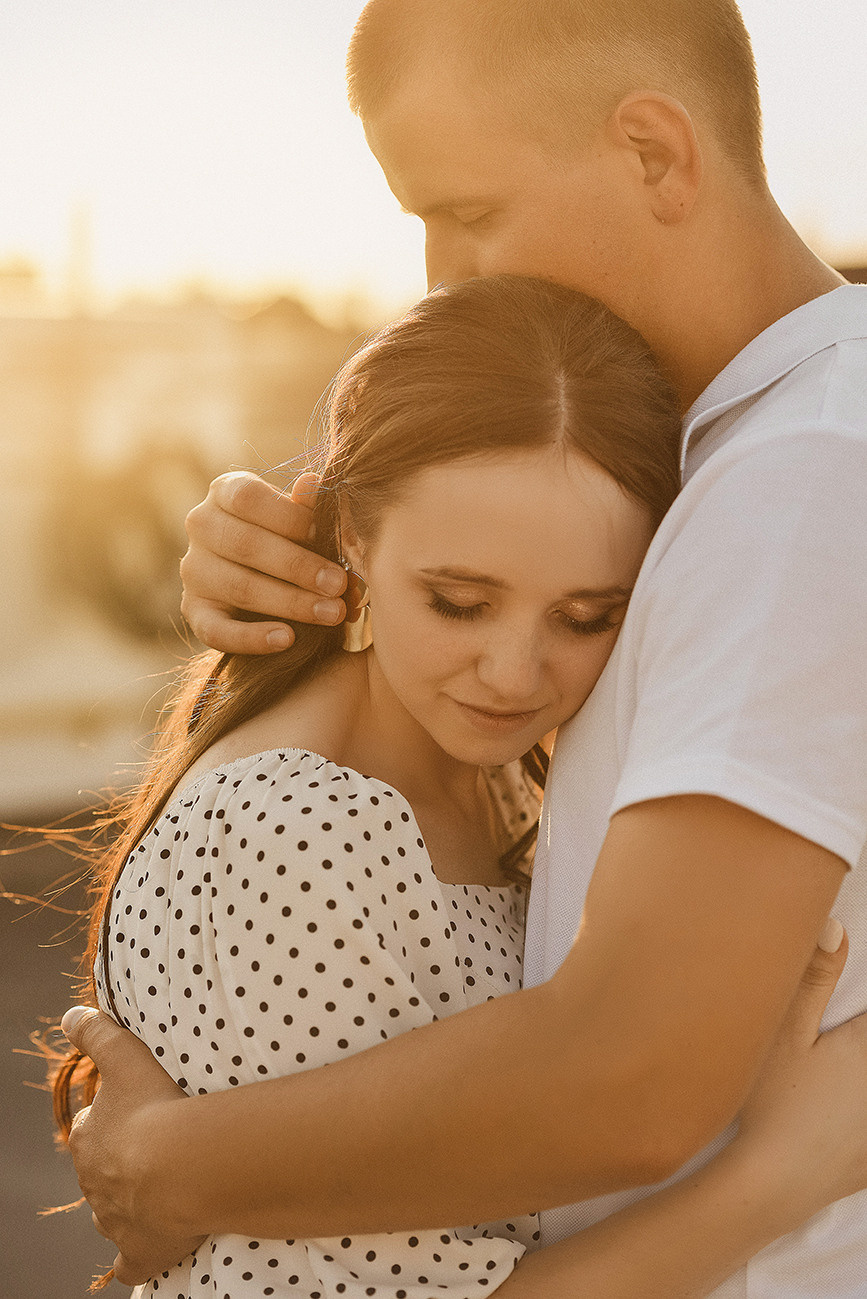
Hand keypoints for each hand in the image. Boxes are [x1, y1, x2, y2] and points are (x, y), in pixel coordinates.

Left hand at [61, 1007, 204, 1287]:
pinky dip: (136, 1258)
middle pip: (103, 1171)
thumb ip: (97, 1033)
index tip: (135, 1114)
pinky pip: (130, 1262)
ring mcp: (114, 1220)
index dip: (111, 1122)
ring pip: (112, 1212)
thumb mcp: (123, 1056)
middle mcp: (94, 1182)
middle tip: (157, 1149)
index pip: (91, 1129)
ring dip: (130, 1203)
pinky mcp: (138, 1251)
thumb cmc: (153, 1107)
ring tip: (162, 1190)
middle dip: (122, 1163)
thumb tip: (70, 1015)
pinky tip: (148, 1249)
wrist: (180, 1166)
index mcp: (89, 1138)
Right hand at [180, 470, 346, 653]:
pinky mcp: (194, 611)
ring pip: (240, 587)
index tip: (326, 535)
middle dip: (299, 566)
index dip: (290, 517)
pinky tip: (287, 639)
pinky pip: (218, 630)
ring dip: (291, 603)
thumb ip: (306, 507)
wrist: (262, 576)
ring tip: (331, 613)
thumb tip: (313, 483)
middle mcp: (201, 526)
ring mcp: (194, 571)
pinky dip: (253, 638)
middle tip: (339, 583)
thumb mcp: (296, 517)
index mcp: (225, 492)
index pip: (249, 498)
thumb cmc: (287, 535)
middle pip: (246, 545)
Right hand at [737, 919, 866, 1216]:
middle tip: (847, 1045)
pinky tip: (849, 1119)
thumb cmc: (771, 1102)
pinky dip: (862, 1118)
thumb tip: (836, 926)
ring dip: (861, 1076)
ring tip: (844, 1073)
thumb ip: (813, 980)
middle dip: (861, 1034)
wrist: (772, 1183)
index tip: (853, 1019)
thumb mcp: (783, 1034)